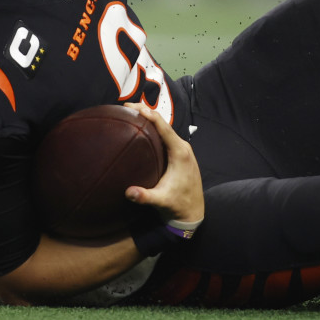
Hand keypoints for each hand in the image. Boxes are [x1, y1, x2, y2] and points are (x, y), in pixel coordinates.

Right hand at [121, 103, 203, 224]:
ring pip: (165, 129)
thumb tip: (128, 193)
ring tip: (131, 114)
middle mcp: (183, 147)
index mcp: (180, 153)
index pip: (164, 127)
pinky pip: (166, 136)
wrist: (193, 212)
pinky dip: (154, 129)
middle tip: (126, 107)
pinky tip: (142, 130)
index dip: (149, 114)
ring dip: (150, 120)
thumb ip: (145, 196)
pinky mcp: (179, 154)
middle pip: (163, 124)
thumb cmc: (178, 205)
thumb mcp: (161, 201)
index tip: (134, 107)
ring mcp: (182, 149)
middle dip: (146, 113)